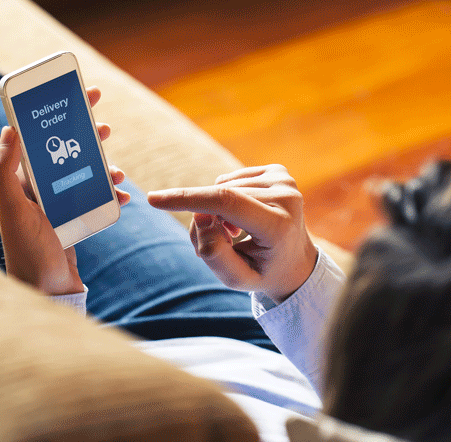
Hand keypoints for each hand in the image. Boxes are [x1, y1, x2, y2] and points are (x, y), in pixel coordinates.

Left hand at [0, 87, 129, 294]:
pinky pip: (96, 200)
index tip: (77, 97)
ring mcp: (57, 207)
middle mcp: (37, 191)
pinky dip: (111, 196)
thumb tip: (8, 129)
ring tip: (117, 170)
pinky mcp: (73, 222)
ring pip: (84, 174)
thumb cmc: (29, 253)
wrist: (47, 294)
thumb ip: (4, 172)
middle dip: (85, 136)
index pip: (38, 138)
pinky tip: (124, 198)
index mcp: (21, 182)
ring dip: (103, 167)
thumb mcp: (14, 210)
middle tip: (104, 123)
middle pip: (65, 152)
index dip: (56, 114)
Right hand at [147, 164, 317, 302]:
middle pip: (220, 198)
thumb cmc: (263, 272)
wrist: (296, 261)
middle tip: (218, 244)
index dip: (188, 198)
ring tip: (235, 234)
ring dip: (217, 210)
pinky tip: (244, 217)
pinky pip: (231, 180)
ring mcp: (285, 180)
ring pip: (222, 187)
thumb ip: (213, 254)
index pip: (226, 202)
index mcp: (279, 225)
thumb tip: (200, 216)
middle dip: (204, 219)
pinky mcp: (279, 171)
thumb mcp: (237, 278)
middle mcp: (287, 197)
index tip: (155, 199)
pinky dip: (227, 198)